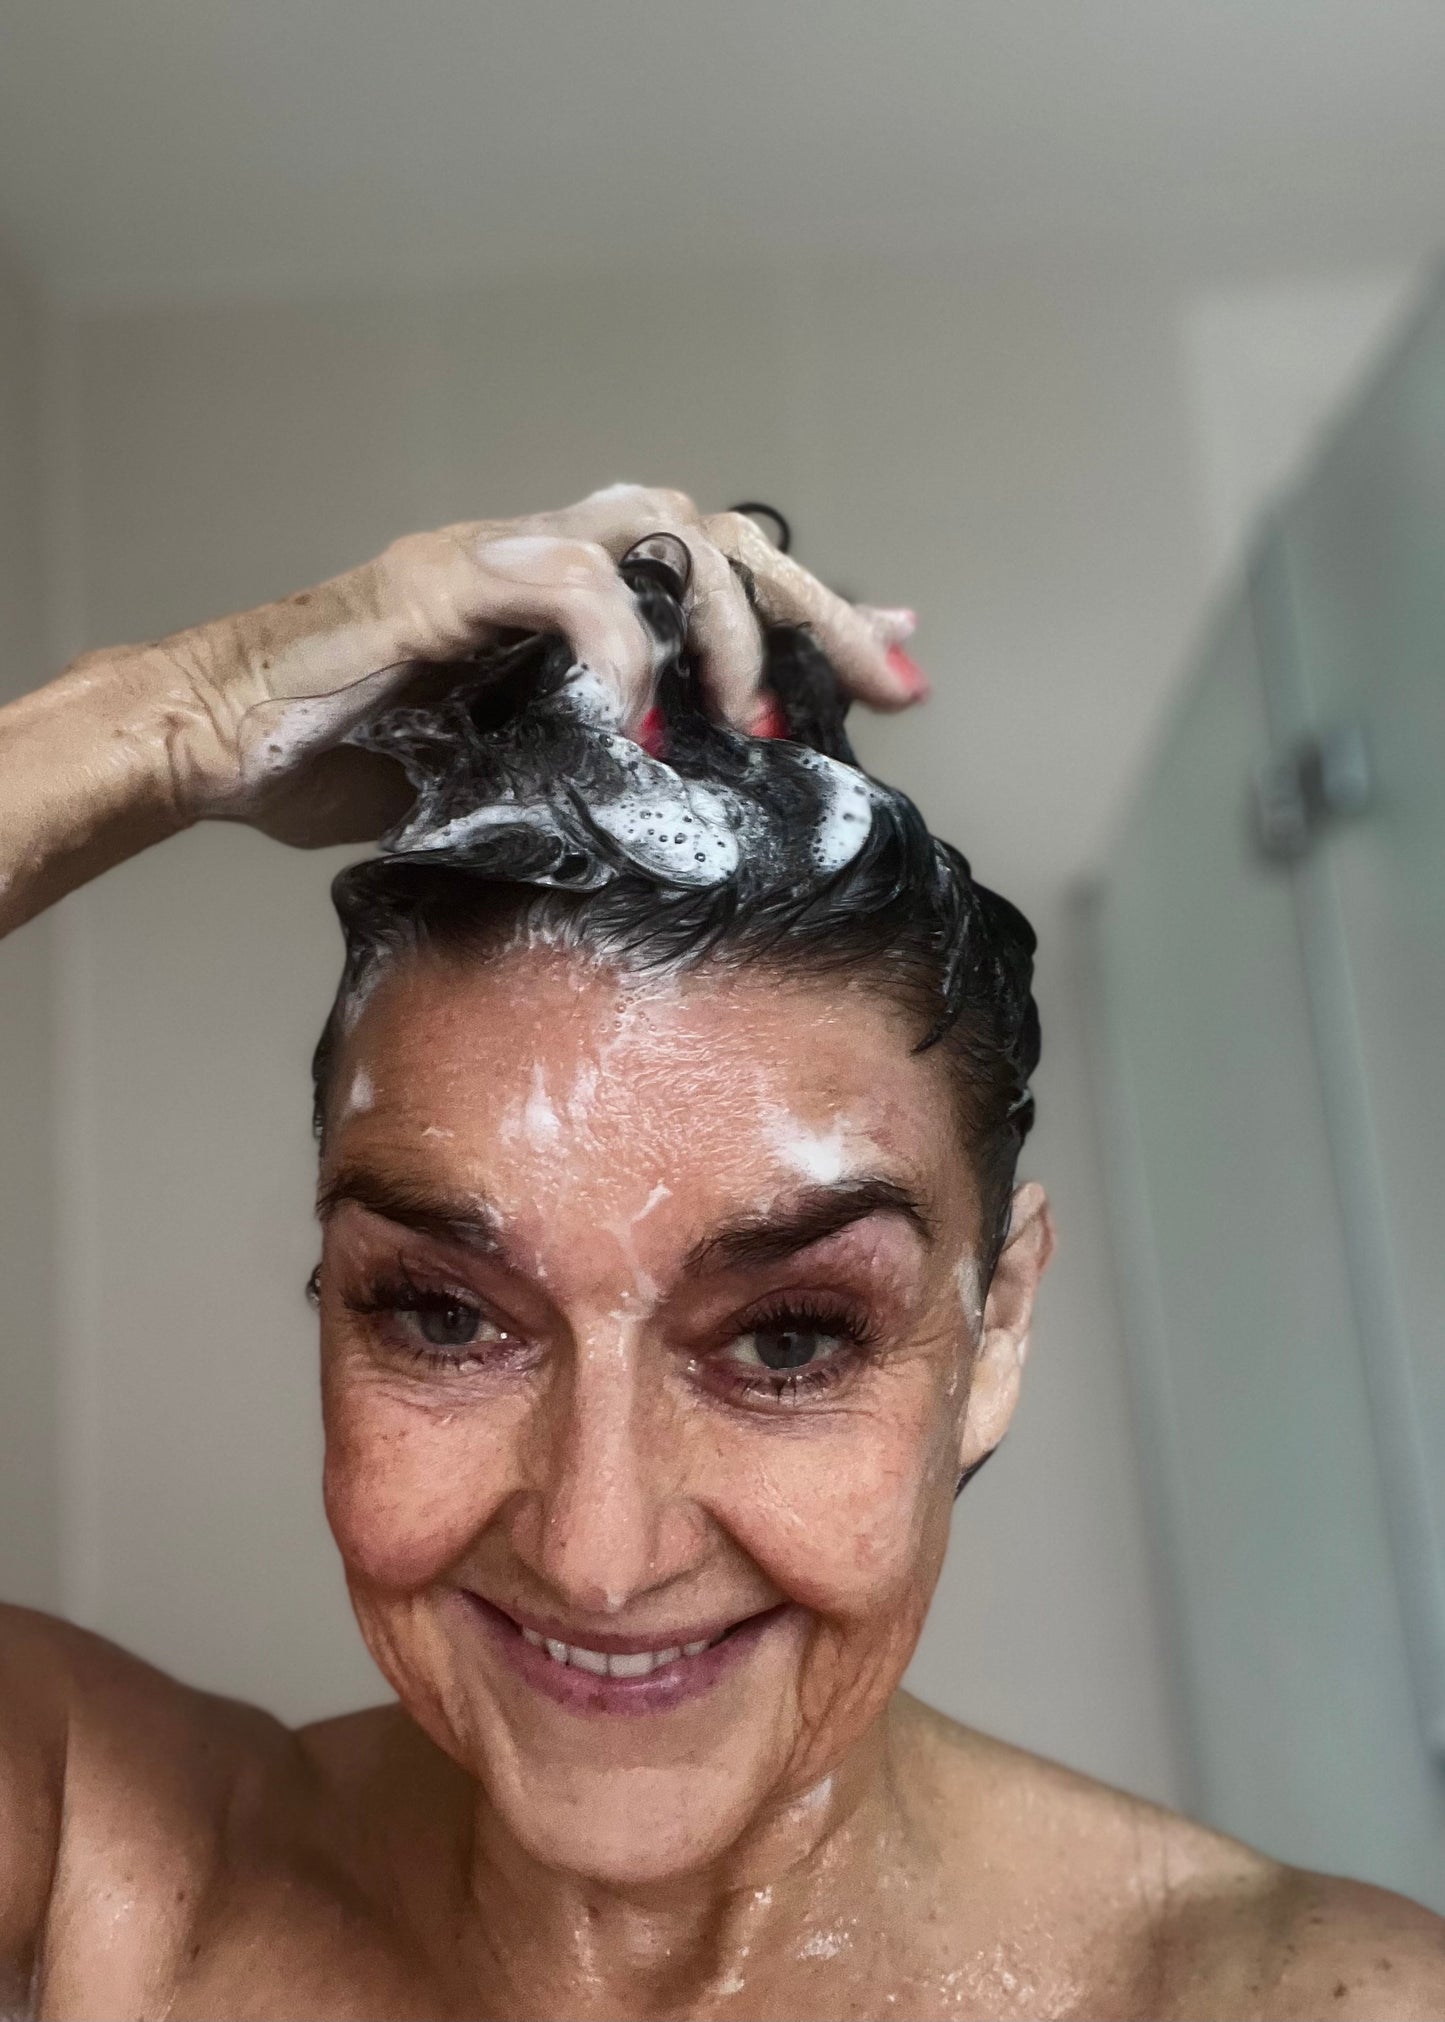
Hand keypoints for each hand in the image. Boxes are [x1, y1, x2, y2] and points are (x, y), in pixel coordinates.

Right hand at [141, 484, 925, 847]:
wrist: (221, 742)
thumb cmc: (361, 762)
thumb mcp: (524, 767)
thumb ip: (616, 750)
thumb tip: (707, 779)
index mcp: (572, 597)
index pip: (722, 571)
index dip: (816, 613)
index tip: (902, 669)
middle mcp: (544, 555)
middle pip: (716, 529)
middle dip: (814, 606)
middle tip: (890, 683)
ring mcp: (492, 556)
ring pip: (656, 525)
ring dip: (727, 619)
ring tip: (751, 717)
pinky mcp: (440, 578)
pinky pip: (562, 582)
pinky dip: (619, 646)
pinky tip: (635, 723)